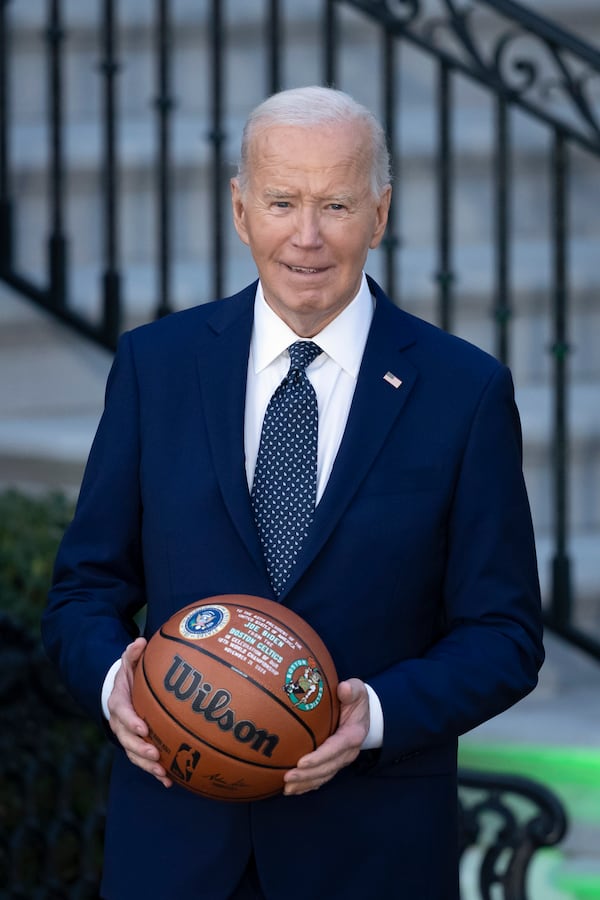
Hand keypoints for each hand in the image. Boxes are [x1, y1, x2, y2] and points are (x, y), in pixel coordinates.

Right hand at [107, 637, 172, 787]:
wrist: (120, 692)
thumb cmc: (129, 676)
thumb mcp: (129, 662)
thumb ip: (133, 653)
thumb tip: (140, 641)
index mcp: (118, 702)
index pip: (122, 713)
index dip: (131, 722)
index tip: (143, 727)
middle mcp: (120, 723)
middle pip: (126, 740)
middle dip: (140, 749)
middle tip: (155, 755)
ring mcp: (127, 736)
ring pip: (134, 754)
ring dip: (147, 766)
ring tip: (162, 773)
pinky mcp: (136, 745)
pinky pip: (143, 761)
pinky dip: (154, 772)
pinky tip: (169, 781)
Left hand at [282, 678, 369, 795]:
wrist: (363, 711)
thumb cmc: (355, 698)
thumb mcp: (357, 689)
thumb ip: (351, 690)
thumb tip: (343, 688)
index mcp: (353, 735)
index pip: (335, 748)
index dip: (319, 757)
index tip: (301, 762)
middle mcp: (348, 752)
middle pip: (327, 768)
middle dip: (307, 775)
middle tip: (287, 778)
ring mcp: (341, 760)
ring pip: (323, 776)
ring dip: (305, 784)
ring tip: (286, 789)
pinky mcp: (335, 763)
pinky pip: (321, 778)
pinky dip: (307, 785)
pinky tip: (292, 790)